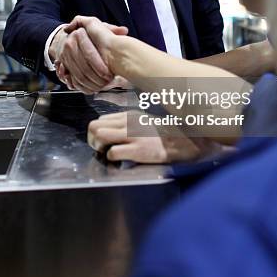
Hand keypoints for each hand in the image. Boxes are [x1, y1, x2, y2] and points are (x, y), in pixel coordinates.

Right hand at [53, 17, 127, 93]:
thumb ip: (112, 29)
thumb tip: (123, 31)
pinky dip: (83, 87)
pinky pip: (72, 80)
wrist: (72, 39)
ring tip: (103, 86)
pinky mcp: (63, 65)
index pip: (89, 54)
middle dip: (97, 78)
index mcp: (78, 34)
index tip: (109, 74)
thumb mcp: (100, 28)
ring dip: (91, 84)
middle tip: (108, 82)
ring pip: (78, 75)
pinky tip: (93, 88)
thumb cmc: (89, 35)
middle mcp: (69, 45)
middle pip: (84, 67)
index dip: (100, 67)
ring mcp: (64, 56)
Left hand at [88, 111, 220, 163]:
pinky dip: (111, 159)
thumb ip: (128, 124)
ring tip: (107, 154)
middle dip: (92, 140)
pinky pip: (112, 153)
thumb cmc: (164, 134)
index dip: (97, 133)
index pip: (100, 120)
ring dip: (99, 148)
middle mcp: (128, 123)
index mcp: (129, 116)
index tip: (102, 142)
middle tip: (101, 150)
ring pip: (99, 136)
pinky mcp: (138, 150)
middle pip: (94, 126)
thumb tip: (111, 130)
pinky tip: (119, 160)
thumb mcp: (144, 122)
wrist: (184, 141)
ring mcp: (132, 136)